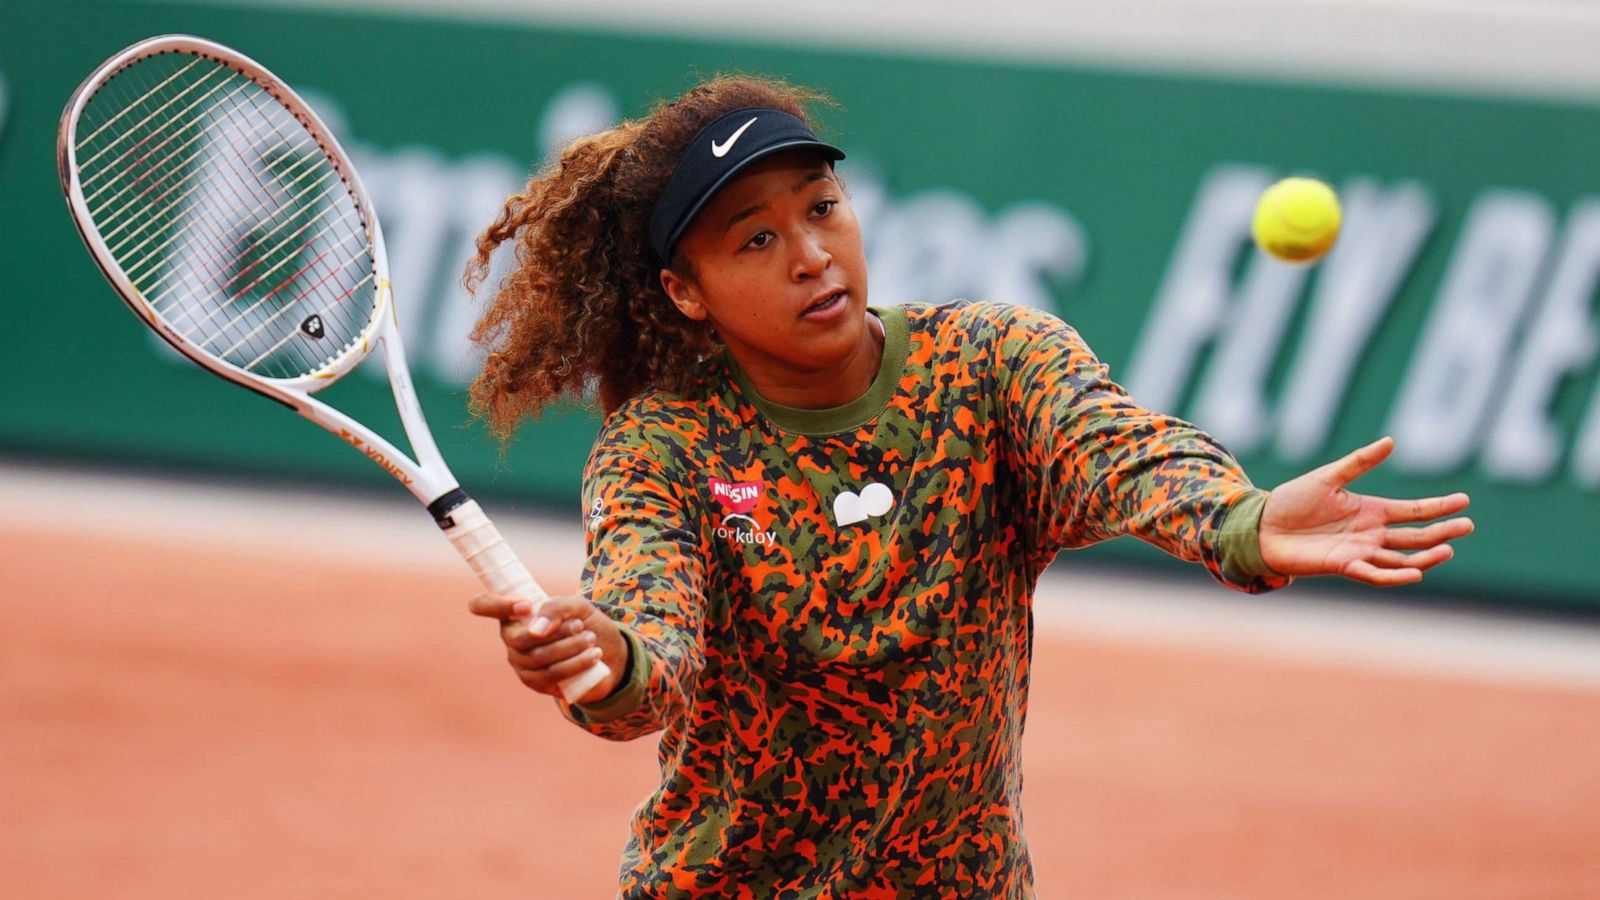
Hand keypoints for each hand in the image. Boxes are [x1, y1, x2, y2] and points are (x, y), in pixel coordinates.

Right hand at [467, 592, 626, 702]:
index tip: (526, 605)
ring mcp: (521, 663)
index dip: (495, 604)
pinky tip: (593, 656)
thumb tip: (535, 631)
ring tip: (591, 639)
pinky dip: (575, 664)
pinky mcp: (536, 683)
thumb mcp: (577, 606)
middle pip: (518, 638)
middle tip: (580, 625)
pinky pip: (551, 676)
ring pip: (538, 658)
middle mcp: (511, 638)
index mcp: (514, 613)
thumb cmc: (584, 624)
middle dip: (555, 632)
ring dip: (570, 647)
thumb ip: (557, 607)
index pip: (483, 604)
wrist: (608, 652)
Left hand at [1258, 436, 1472, 586]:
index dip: (1439, 507)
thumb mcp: (1328, 477)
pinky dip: (1394, 575)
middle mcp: (1371, 533)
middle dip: (1442, 532)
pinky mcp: (1343, 565)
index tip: (1464, 501)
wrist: (1262, 526)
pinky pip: (1374, 573)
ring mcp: (1360, 551)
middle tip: (1467, 526)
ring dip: (1425, 557)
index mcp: (1371, 510)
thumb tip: (1391, 441)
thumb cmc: (1291, 501)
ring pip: (1402, 558)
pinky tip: (1415, 572)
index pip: (1414, 511)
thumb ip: (1359, 462)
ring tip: (1448, 550)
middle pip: (1415, 536)